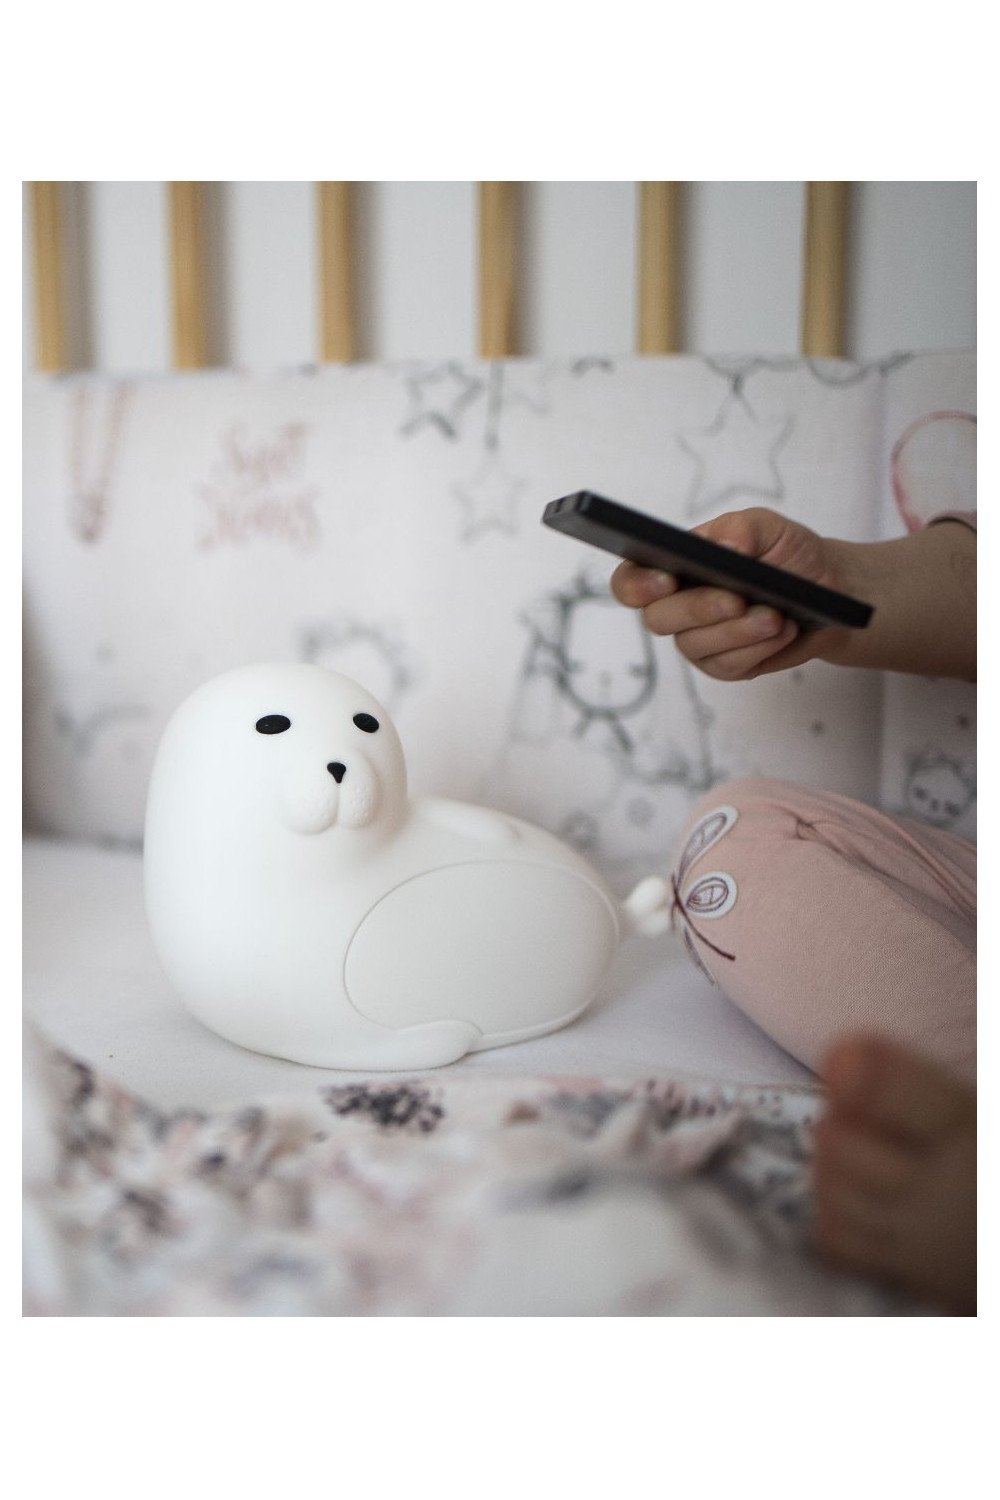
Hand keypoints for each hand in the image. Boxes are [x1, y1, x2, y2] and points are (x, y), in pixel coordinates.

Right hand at [610, 507, 850, 680]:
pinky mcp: (724, 665)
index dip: (637, 585)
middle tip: (737, 600)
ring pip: (695, 646)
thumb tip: (722, 547)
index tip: (666, 580)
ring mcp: (699, 640)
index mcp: (675, 566)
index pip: (631, 580)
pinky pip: (727, 666)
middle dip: (699, 609)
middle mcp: (678, 606)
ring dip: (738, 631)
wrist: (828, 588)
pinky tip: (782, 631)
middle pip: (658, 619)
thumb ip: (742, 529)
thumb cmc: (788, 553)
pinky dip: (757, 649)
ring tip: (775, 616)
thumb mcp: (770, 527)